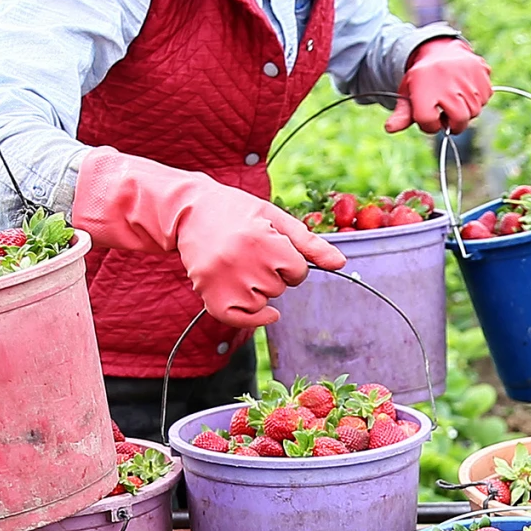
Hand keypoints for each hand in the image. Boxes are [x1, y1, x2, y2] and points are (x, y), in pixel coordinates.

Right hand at [71, 150, 343, 329]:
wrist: (189, 210)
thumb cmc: (237, 211)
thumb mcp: (275, 218)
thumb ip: (309, 243)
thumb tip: (341, 263)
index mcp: (261, 240)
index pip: (297, 271)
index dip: (289, 260)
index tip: (272, 245)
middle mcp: (242, 263)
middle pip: (280, 288)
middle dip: (273, 273)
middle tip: (250, 252)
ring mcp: (223, 282)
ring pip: (263, 303)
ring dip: (259, 290)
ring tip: (240, 265)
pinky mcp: (209, 296)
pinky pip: (241, 320)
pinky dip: (253, 318)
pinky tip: (266, 313)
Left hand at [386, 38, 491, 133]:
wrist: (439, 48)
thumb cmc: (423, 78)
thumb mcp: (408, 93)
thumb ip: (402, 114)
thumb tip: (389, 128)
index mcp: (425, 90)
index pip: (430, 124)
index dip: (429, 124)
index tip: (429, 114)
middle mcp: (448, 85)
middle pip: (459, 122)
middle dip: (452, 123)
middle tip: (446, 111)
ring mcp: (467, 79)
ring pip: (474, 112)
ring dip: (465, 110)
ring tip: (454, 95)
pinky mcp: (482, 72)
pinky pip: (485, 98)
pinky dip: (477, 97)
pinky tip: (465, 86)